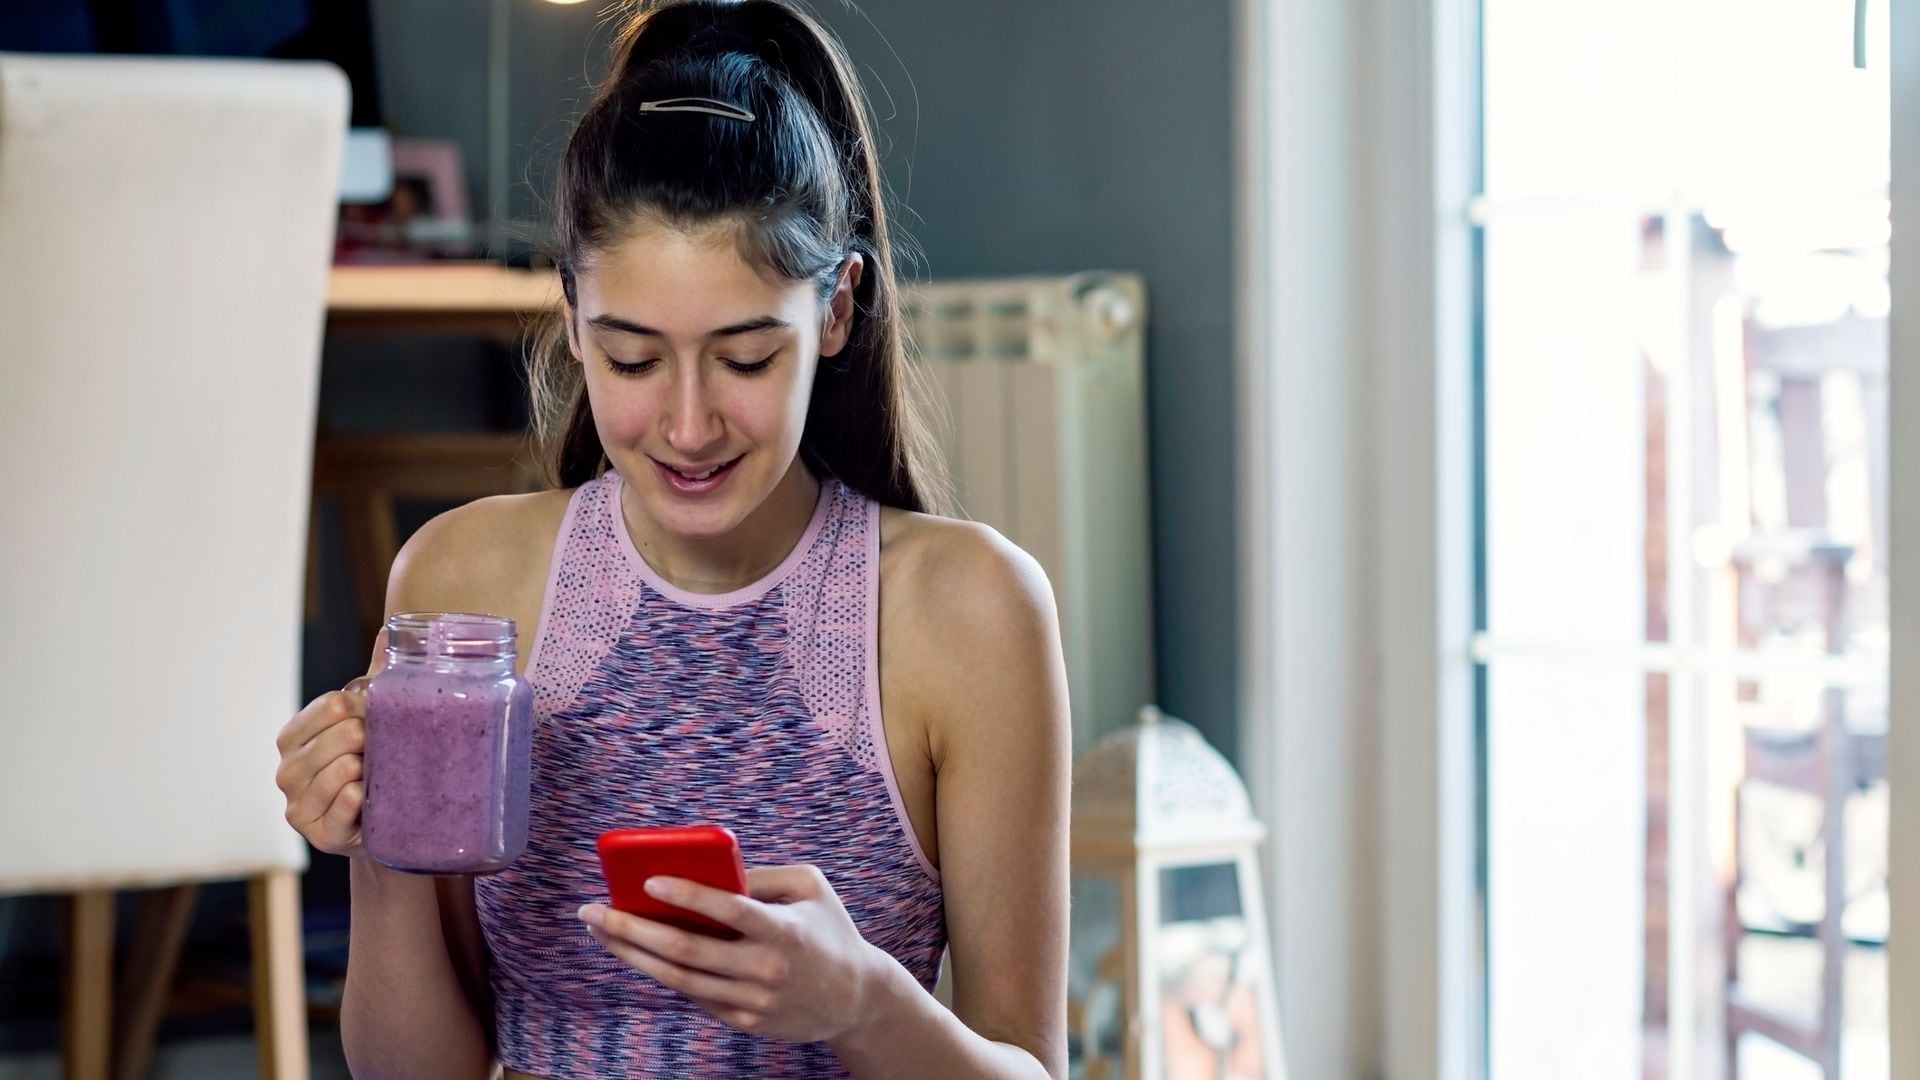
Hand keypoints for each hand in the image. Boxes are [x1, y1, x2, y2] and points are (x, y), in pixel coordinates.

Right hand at [273, 630, 386, 857]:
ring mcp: (298, 805)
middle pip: (335, 739)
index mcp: (293, 737)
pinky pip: (338, 810)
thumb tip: (388, 631)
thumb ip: (374, 679)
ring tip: (376, 770)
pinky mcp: (317, 835)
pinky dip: (355, 799)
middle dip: (367, 739)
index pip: (329, 706)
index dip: (363, 708)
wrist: (384, 823)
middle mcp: (287, 770)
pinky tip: (366, 794)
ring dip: (365, 768)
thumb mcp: (372, 721)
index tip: (377, 718)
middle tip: (382, 747)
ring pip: (336, 773)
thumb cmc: (373, 764)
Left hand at [578, 864, 894, 1043]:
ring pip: (680, 979)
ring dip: (634, 954)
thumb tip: (707, 868)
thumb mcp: (810, 888)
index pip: (730, 911)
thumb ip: (762, 876)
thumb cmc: (829, 930)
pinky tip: (636, 952)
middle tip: (595, 910)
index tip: (649, 879)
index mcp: (784, 931)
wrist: (856, 999)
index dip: (688, 896)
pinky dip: (662, 973)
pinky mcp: (744, 1021)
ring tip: (601, 931)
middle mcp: (765, 970)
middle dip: (633, 929)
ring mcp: (752, 1001)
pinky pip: (694, 996)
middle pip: (687, 951)